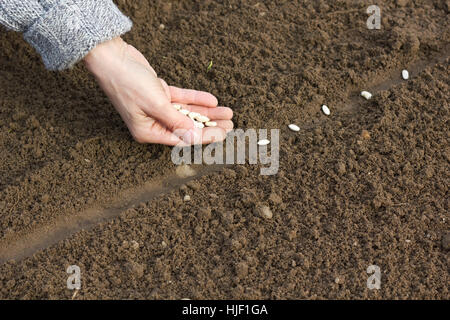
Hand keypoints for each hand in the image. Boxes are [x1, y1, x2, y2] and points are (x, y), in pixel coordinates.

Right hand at [83, 37, 232, 144]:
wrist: (112, 57)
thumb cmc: (127, 82)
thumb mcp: (155, 104)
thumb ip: (176, 122)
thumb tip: (194, 138)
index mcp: (148, 132)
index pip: (182, 138)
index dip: (204, 137)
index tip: (223, 135)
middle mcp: (153, 122)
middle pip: (187, 126)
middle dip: (210, 125)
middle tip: (230, 124)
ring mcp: (157, 107)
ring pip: (188, 112)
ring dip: (208, 113)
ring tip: (228, 112)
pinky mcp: (160, 93)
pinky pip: (182, 99)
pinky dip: (196, 99)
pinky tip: (213, 101)